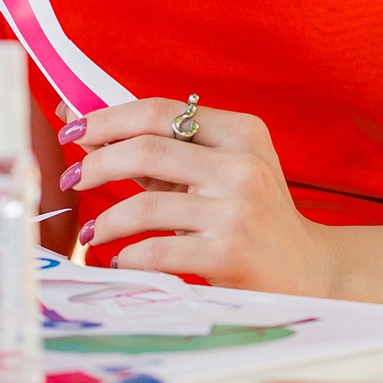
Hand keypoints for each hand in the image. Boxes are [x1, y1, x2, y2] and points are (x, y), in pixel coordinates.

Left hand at [60, 97, 335, 295]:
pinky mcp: (229, 254)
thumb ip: (165, 155)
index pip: (161, 110)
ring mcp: (237, 209)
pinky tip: (121, 259)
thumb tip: (90, 131)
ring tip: (92, 232)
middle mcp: (242, 164)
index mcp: (241, 132)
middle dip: (97, 163)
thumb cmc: (254, 217)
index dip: (108, 117)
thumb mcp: (222, 173)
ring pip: (145, 204)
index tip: (73, 128)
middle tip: (71, 178)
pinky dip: (127, 256)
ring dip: (106, 219)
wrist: (312, 273)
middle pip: (146, 149)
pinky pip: (156, 251)